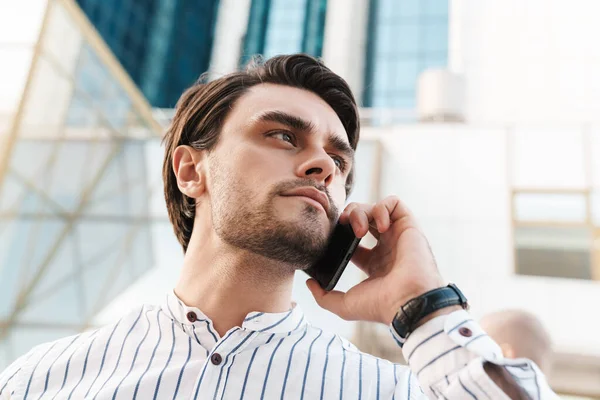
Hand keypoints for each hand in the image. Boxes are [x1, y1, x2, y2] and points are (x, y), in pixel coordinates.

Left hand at [306, 196, 445, 324]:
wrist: (407, 302)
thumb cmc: (380, 306)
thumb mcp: (344, 305)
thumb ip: (323, 296)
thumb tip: (310, 283)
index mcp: (375, 264)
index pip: (354, 240)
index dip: (341, 234)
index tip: (332, 238)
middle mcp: (387, 248)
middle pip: (363, 219)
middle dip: (350, 216)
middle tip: (343, 226)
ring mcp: (398, 236)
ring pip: (375, 208)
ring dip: (362, 212)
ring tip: (359, 230)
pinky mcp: (409, 225)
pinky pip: (394, 202)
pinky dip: (382, 207)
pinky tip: (379, 225)